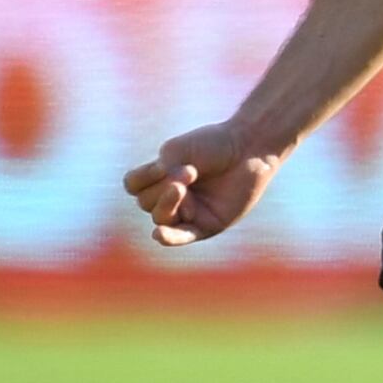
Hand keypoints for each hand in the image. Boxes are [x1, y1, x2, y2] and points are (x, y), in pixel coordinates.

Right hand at [121, 121, 284, 246]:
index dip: (143, 176)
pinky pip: (182, 237)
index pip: (134, 186)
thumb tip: (152, 202)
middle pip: (146, 202)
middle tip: (191, 171)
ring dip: (169, 202)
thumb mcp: (176, 153)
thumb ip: (157, 174)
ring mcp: (188, 213)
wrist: (248, 149)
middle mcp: (172, 198)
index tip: (163, 163)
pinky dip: (169, 237)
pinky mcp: (206, 226)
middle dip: (163, 186)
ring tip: (185, 187)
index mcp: (160, 178)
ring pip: (160, 217)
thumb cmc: (213, 145)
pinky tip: (159, 234)